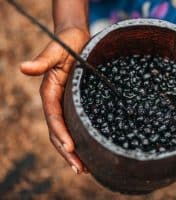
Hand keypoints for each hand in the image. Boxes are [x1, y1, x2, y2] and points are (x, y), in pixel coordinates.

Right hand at [20, 27, 89, 173]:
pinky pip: (75, 125)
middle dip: (68, 152)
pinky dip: (80, 139)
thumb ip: (42, 61)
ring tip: (85, 168)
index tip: (70, 149)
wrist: (75, 39)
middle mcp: (56, 102)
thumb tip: (23, 68)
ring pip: (67, 132)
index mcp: (50, 92)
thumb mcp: (56, 51)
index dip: (61, 133)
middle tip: (80, 169)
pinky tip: (90, 150)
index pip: (54, 117)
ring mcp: (66, 104)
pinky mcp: (76, 103)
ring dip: (73, 152)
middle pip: (58, 131)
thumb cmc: (67, 43)